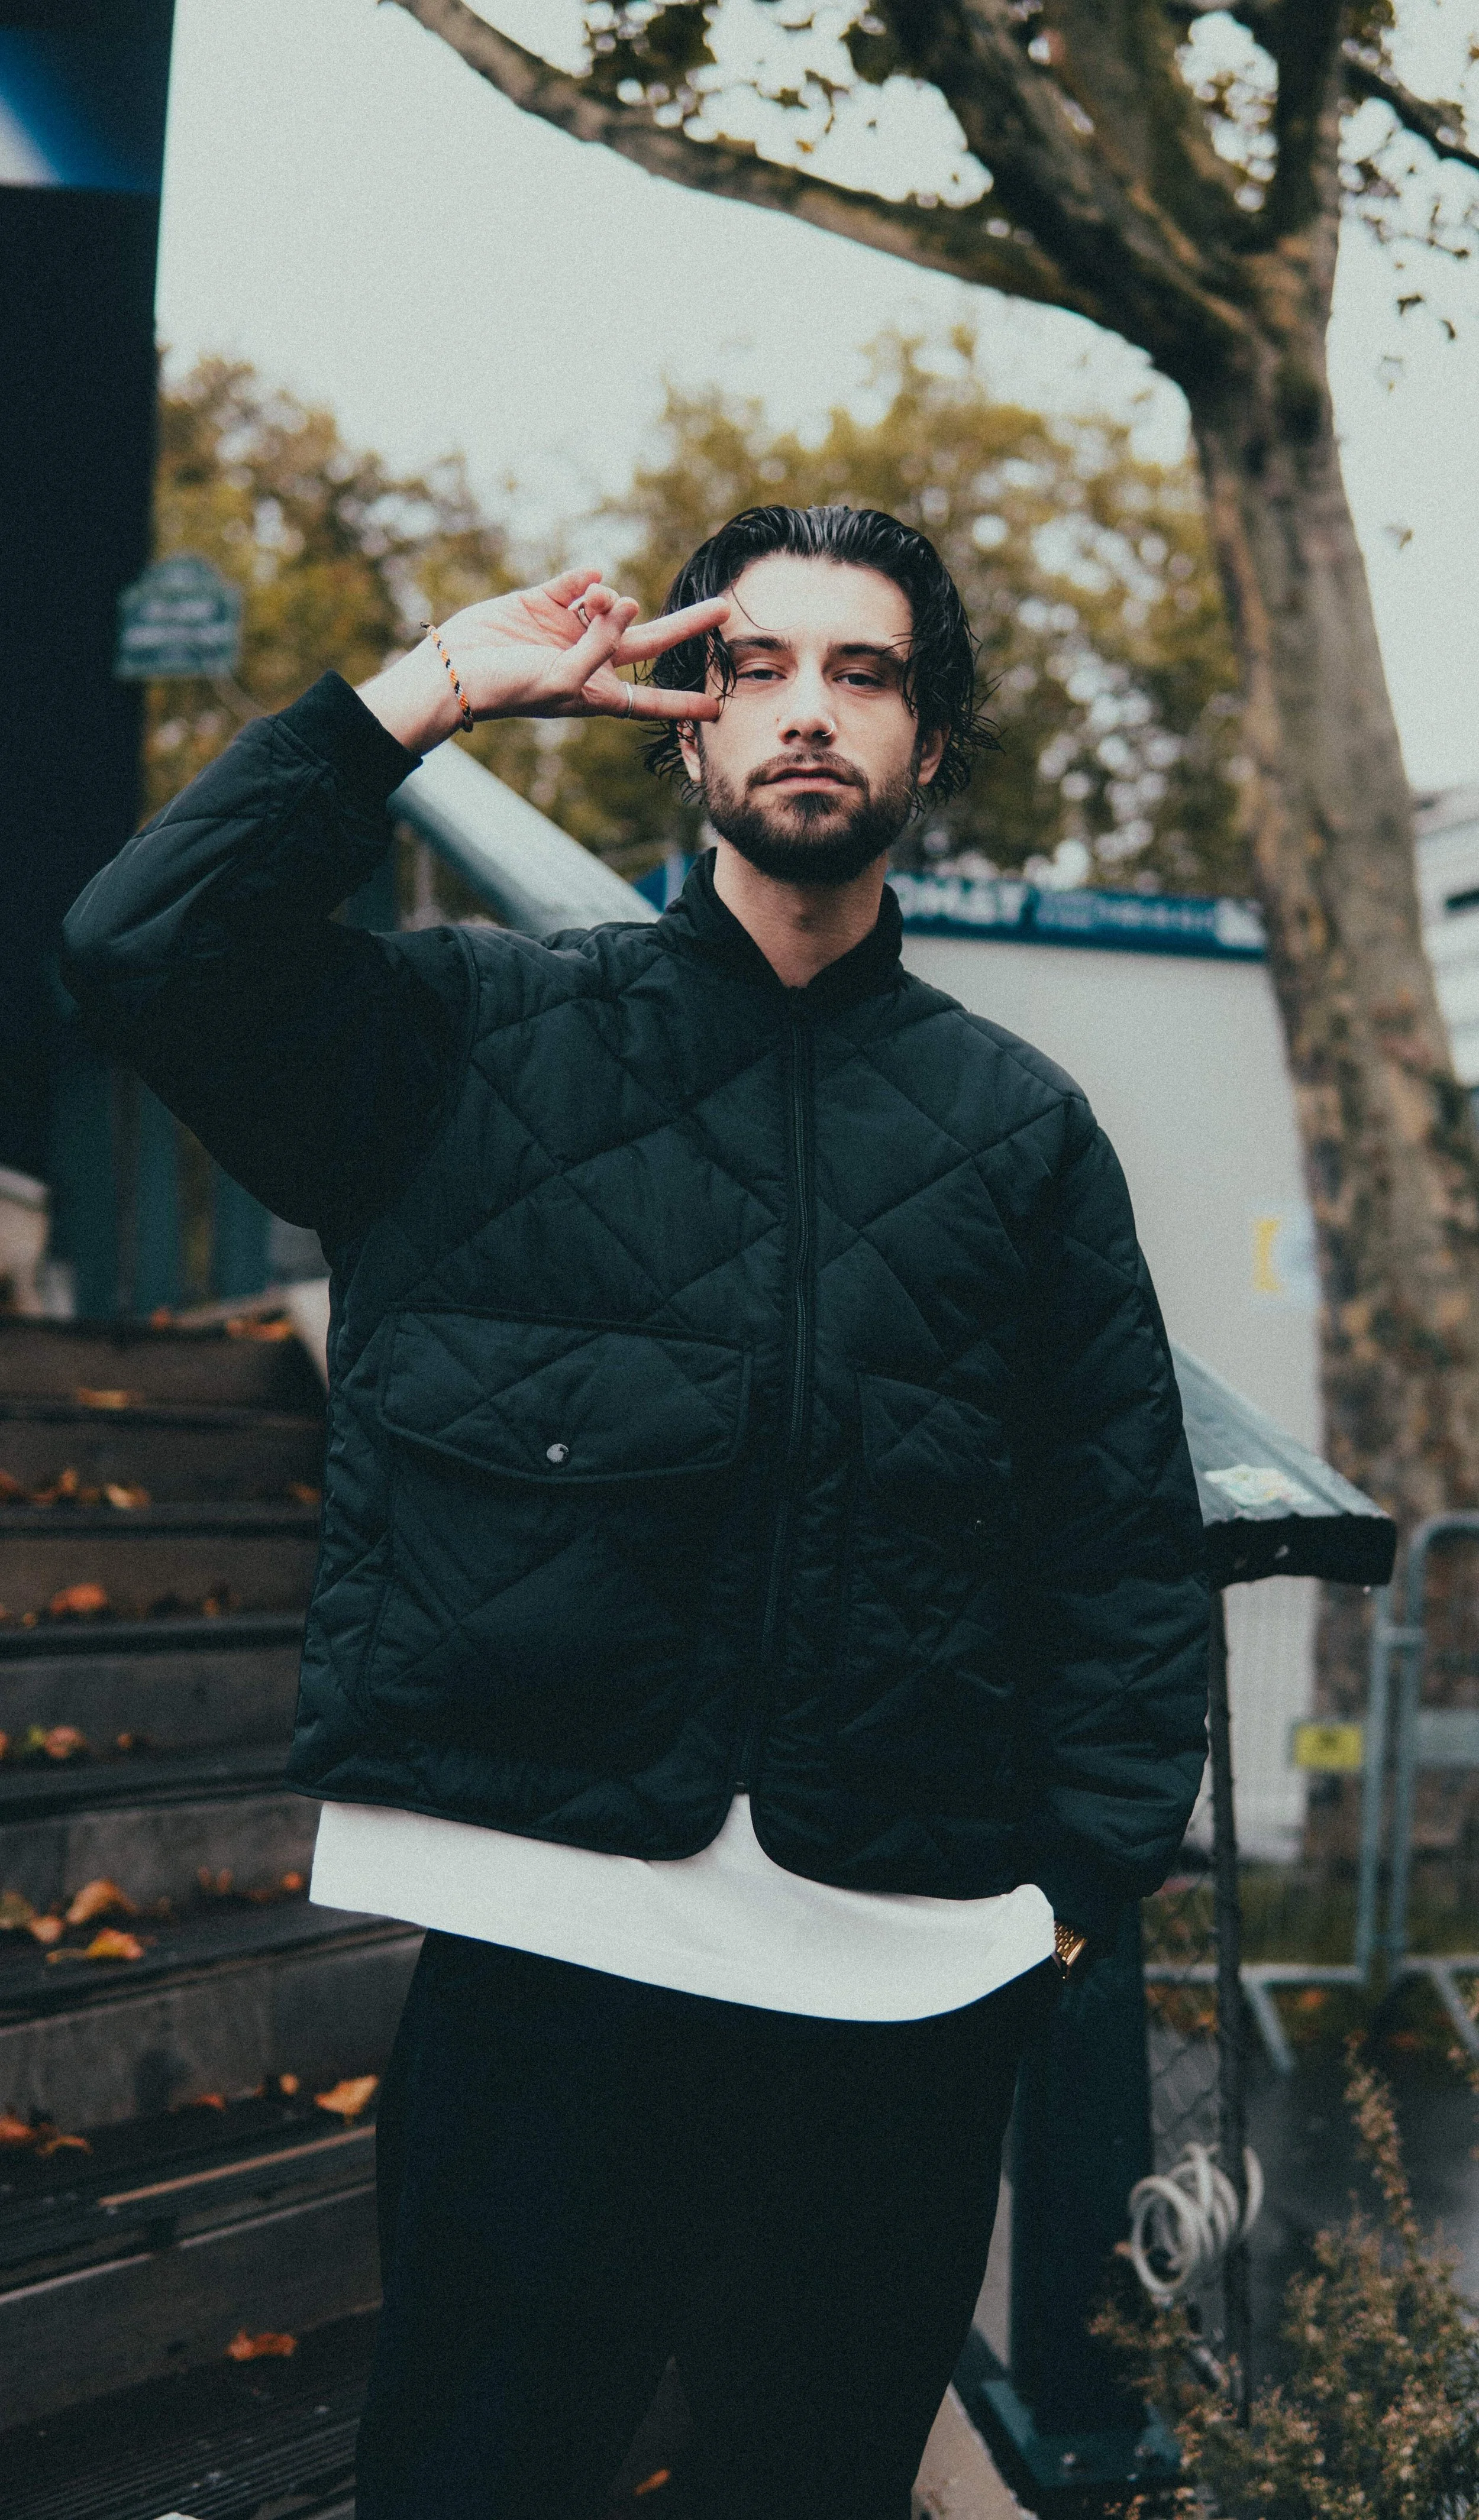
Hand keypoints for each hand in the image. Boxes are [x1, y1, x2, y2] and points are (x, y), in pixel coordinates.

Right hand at [358, 567, 728, 752]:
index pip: (651, 698)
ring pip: (609, 602)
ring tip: (596, 601)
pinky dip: (586, 579)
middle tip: (724, 608)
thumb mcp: (563, 679)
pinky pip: (576, 581)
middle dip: (685, 625)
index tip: (718, 708)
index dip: (684, 703)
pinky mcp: (543, 600)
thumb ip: (600, 644)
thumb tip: (626, 599)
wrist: (453, 669)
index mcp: (596, 691)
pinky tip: (586, 583)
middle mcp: (587, 658)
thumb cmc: (508, 688)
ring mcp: (566, 628)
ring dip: (610, 599)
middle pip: (648, 640)